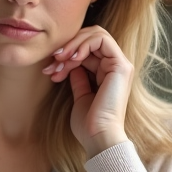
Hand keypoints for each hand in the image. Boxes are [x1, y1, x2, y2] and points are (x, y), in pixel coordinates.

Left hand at [41, 25, 131, 157]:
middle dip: (68, 46)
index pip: (87, 49)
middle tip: (53, 61)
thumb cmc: (89, 124)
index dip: (67, 54)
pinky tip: (71, 58)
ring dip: (73, 45)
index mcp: (107, 74)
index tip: (50, 69)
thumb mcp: (80, 95)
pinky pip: (101, 39)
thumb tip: (70, 64)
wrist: (98, 137)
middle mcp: (116, 67)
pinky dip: (82, 44)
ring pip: (96, 34)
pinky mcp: (121, 65)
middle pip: (91, 38)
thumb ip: (78, 78)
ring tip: (60, 60)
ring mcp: (120, 65)